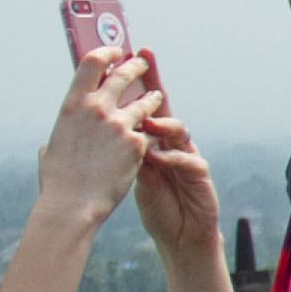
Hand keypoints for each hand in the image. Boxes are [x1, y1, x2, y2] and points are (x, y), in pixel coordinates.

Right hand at [38, 48, 157, 226]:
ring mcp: (119, 124)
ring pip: (145, 102)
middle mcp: (97, 108)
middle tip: (141, 65)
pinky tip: (159, 135)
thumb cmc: (58, 183)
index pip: (92, 63)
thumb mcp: (50, 153)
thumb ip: (54, 142)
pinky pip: (151, 131)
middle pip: (123, 75)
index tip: (115, 51)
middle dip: (135, 67)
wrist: (73, 205)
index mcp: (72, 105)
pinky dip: (154, 132)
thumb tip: (47, 148)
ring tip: (156, 97)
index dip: (106, 52)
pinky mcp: (137, 143)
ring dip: (151, 98)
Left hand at [128, 57, 220, 252]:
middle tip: (143, 61)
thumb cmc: (156, 206)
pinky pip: (188, 161)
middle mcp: (172, 143)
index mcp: (152, 142)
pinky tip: (159, 158)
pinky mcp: (200, 177)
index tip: (124, 54)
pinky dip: (172, 158)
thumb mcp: (130, 176)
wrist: (180, 237)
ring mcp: (188, 156)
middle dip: (153, 82)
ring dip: (162, 124)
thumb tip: (90, 131)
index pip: (142, 105)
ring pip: (178, 130)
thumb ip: (119, 152)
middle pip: (163, 106)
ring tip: (146, 122)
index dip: (135, 81)